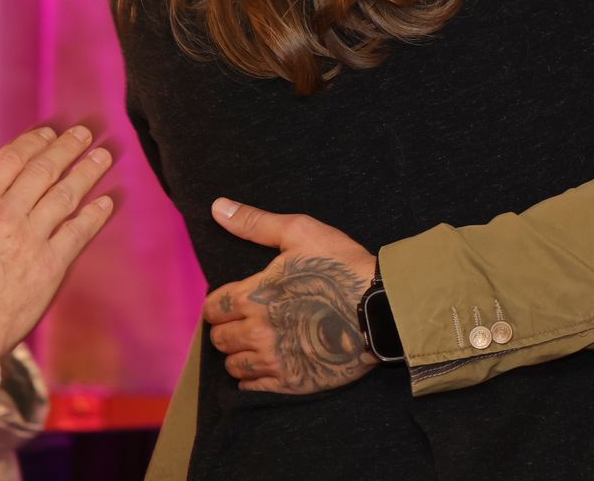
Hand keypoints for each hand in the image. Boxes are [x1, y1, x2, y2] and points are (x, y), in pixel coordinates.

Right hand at [0, 125, 114, 354]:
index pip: (12, 159)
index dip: (36, 141)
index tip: (51, 132)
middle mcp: (5, 214)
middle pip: (44, 169)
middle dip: (68, 147)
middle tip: (84, 134)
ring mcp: (30, 238)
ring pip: (67, 193)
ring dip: (89, 171)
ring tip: (103, 157)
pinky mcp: (50, 263)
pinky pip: (79, 230)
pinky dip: (96, 213)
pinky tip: (108, 201)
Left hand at [203, 199, 377, 392]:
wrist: (380, 307)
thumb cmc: (341, 266)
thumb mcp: (300, 232)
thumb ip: (255, 222)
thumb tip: (218, 206)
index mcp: (254, 295)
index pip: (213, 307)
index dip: (218, 303)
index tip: (229, 300)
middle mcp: (257, 331)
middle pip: (219, 338)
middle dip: (227, 327)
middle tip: (243, 319)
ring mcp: (274, 360)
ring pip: (233, 365)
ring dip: (237, 353)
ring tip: (253, 341)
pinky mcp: (291, 382)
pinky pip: (252, 388)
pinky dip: (251, 378)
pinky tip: (263, 365)